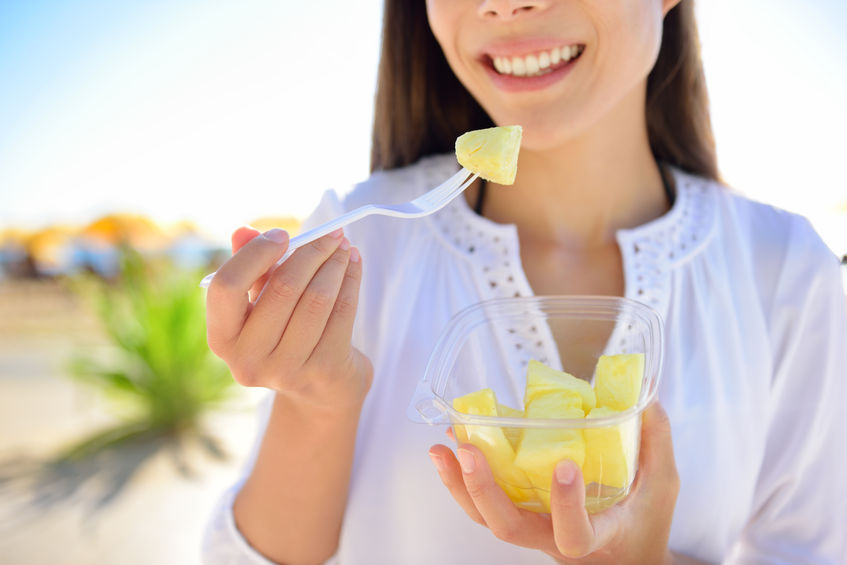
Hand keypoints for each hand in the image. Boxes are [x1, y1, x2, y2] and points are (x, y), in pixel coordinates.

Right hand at [205, 226, 371, 409]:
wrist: (320, 388)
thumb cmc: (285, 333)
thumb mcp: (261, 303)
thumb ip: (251, 268)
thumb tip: (243, 231)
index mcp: (222, 338)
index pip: (226, 287)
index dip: (256, 254)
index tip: (283, 234)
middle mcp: (247, 360)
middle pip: (282, 289)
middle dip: (311, 252)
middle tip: (331, 233)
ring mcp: (286, 370)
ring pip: (317, 299)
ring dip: (335, 264)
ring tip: (344, 246)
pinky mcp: (323, 371)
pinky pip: (342, 312)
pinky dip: (351, 280)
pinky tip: (354, 264)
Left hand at [428, 402, 678, 564]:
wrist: (625, 558)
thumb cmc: (645, 524)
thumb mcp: (662, 485)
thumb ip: (655, 441)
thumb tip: (645, 395)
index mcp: (595, 536)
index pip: (573, 534)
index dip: (565, 505)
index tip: (566, 467)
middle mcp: (553, 539)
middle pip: (507, 528)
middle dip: (483, 489)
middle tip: (468, 449)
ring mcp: (532, 529)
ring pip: (486, 518)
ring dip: (460, 483)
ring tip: (443, 446)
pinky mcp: (519, 514)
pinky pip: (483, 504)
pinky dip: (462, 477)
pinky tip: (451, 445)